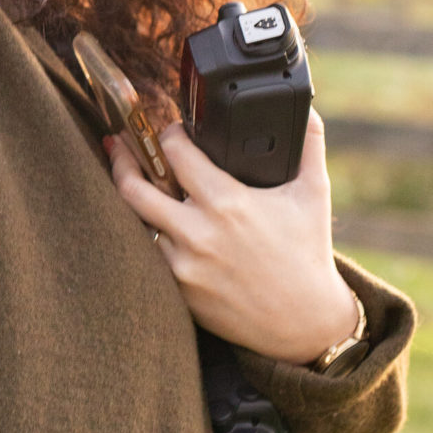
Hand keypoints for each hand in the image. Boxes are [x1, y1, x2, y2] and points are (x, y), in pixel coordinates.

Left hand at [106, 115, 360, 365]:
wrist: (305, 322)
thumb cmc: (307, 254)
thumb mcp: (313, 193)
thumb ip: (308, 145)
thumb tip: (307, 109)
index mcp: (227, 202)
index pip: (175, 152)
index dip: (168, 134)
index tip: (173, 132)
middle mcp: (199, 233)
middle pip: (134, 188)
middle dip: (122, 159)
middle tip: (118, 144)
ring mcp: (184, 266)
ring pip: (136, 224)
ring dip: (132, 200)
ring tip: (128, 180)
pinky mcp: (179, 293)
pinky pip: (147, 257)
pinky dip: (146, 236)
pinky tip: (146, 221)